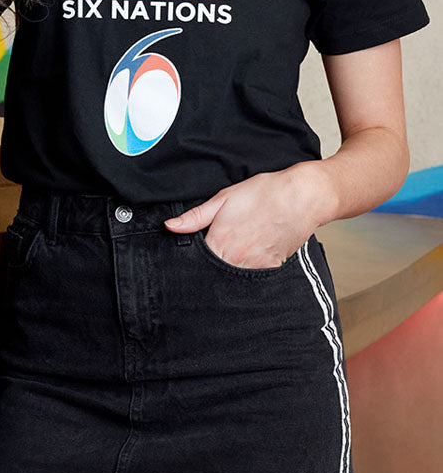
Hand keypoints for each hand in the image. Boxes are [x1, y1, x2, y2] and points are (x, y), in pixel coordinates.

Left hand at [164, 162, 335, 269]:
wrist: (303, 196)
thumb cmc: (263, 193)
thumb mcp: (223, 199)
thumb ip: (195, 217)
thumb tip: (170, 227)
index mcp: (220, 241)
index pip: (197, 264)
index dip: (190, 264)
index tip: (184, 265)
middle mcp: (237, 258)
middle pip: (215, 275)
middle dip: (207, 273)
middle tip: (204, 268)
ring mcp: (256, 265)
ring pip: (234, 279)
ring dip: (227, 275)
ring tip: (224, 265)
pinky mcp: (273, 266)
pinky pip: (255, 278)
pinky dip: (247, 274)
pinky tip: (244, 264)